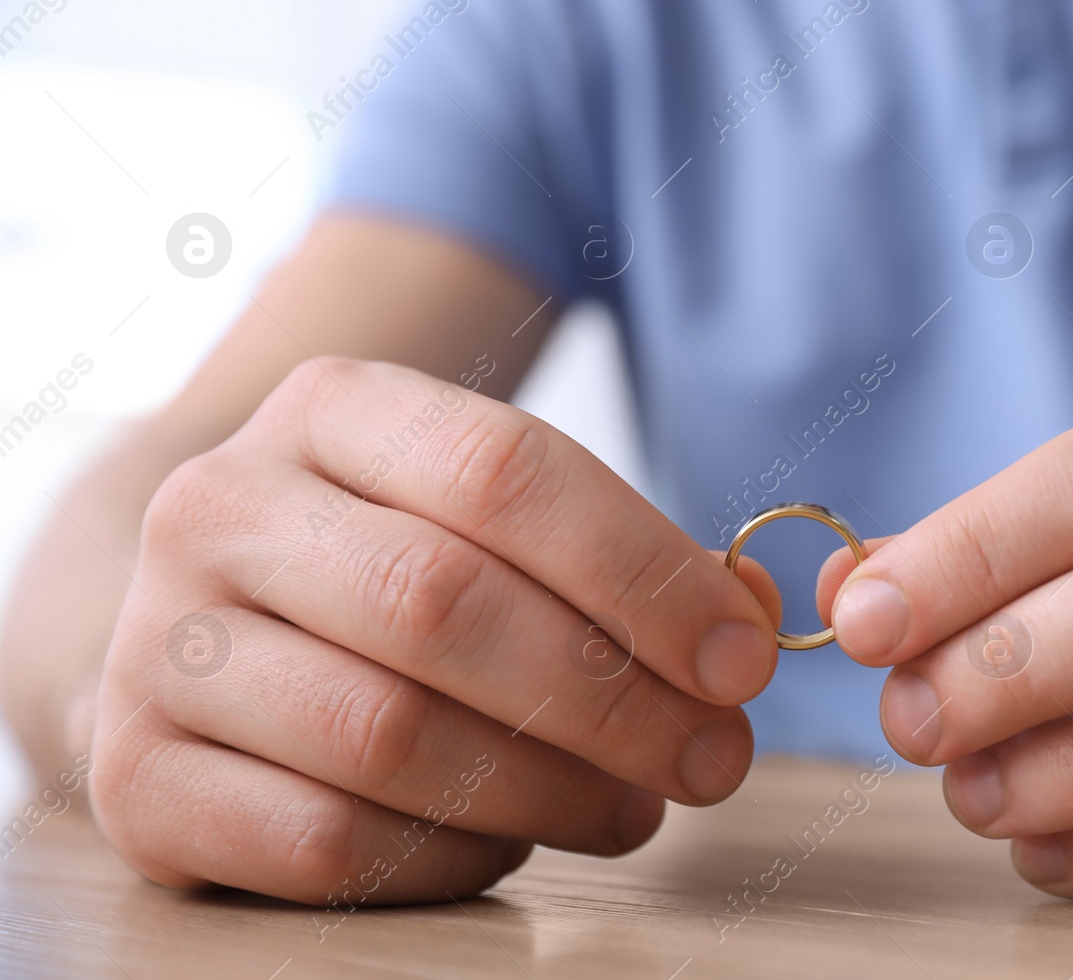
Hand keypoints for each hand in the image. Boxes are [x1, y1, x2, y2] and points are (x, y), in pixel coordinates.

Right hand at [91, 358, 778, 905]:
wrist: (190, 632)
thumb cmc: (383, 569)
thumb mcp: (487, 517)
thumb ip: (618, 556)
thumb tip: (746, 617)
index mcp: (329, 408)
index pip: (506, 469)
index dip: (645, 572)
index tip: (743, 659)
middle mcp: (222, 505)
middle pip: (446, 601)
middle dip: (614, 696)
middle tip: (716, 759)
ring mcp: (160, 642)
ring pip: (388, 732)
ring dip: (549, 787)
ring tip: (633, 806)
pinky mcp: (133, 777)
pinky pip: (323, 841)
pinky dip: (449, 856)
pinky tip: (508, 840)